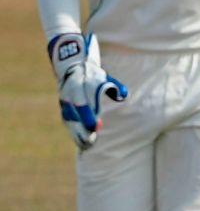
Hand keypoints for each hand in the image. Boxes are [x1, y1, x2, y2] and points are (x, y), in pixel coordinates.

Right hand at [48, 33, 127, 150]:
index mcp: (80, 85)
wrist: (72, 66)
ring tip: (89, 145)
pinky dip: (75, 133)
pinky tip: (84, 143)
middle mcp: (70, 93)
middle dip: (83, 128)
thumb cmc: (93, 74)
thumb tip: (124, 94)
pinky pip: (68, 122)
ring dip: (78, 133)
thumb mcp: (103, 76)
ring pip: (70, 120)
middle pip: (75, 114)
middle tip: (92, 140)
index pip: (83, 102)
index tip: (95, 126)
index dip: (88, 115)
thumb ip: (114, 85)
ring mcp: (65, 101)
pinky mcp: (63, 108)